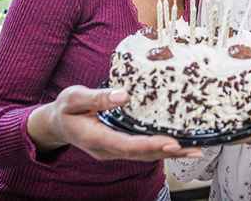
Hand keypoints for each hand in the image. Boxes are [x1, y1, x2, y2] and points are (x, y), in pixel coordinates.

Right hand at [27, 85, 201, 161]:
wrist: (56, 124)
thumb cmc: (65, 108)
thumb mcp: (74, 97)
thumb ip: (97, 97)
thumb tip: (123, 95)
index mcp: (95, 138)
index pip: (126, 144)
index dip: (149, 144)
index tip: (170, 142)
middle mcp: (107, 149)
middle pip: (141, 154)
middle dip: (168, 152)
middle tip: (192, 148)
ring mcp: (114, 151)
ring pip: (145, 155)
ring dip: (170, 153)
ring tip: (194, 149)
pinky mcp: (120, 147)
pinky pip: (143, 151)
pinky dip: (162, 149)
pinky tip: (179, 146)